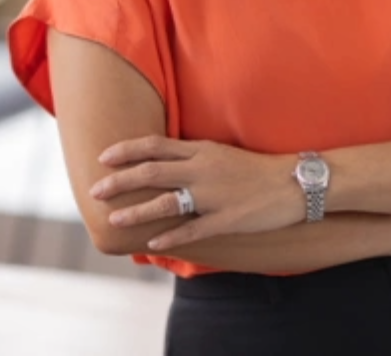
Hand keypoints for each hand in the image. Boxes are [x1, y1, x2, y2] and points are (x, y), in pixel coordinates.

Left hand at [89, 136, 301, 249]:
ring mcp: (214, 195)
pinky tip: (152, 243)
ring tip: (115, 220)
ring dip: (137, 212)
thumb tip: (161, 159)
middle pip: (152, 171)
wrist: (295, 182)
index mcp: (200, 150)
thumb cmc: (256, 168)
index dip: (126, 151)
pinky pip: (193, 229)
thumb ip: (191, 155)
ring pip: (167, 202)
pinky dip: (171, 236)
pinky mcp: (227, 219)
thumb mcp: (220, 152)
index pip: (154, 146)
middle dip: (120, 181)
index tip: (103, 157)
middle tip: (96, 190)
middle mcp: (202, 169)